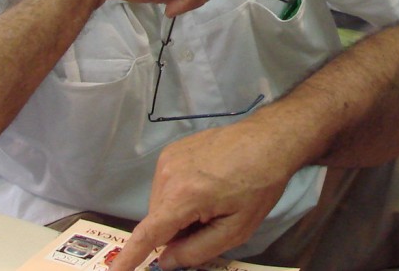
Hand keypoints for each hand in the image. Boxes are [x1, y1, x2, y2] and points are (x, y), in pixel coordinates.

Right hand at [107, 120, 298, 270]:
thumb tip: (165, 261)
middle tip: (210, 223)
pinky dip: (179, 194)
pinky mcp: (171, 150)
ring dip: (178, 212)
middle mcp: (168, 175)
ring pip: (161, 204)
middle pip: (158, 220)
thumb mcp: (236, 228)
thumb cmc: (259, 185)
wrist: (268, 140)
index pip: (148, 234)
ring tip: (212, 199)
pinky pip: (166, 185)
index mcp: (184, 196)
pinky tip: (206, 186)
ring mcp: (167, 159)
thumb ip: (197, 250)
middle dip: (176, 231)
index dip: (129, 257)